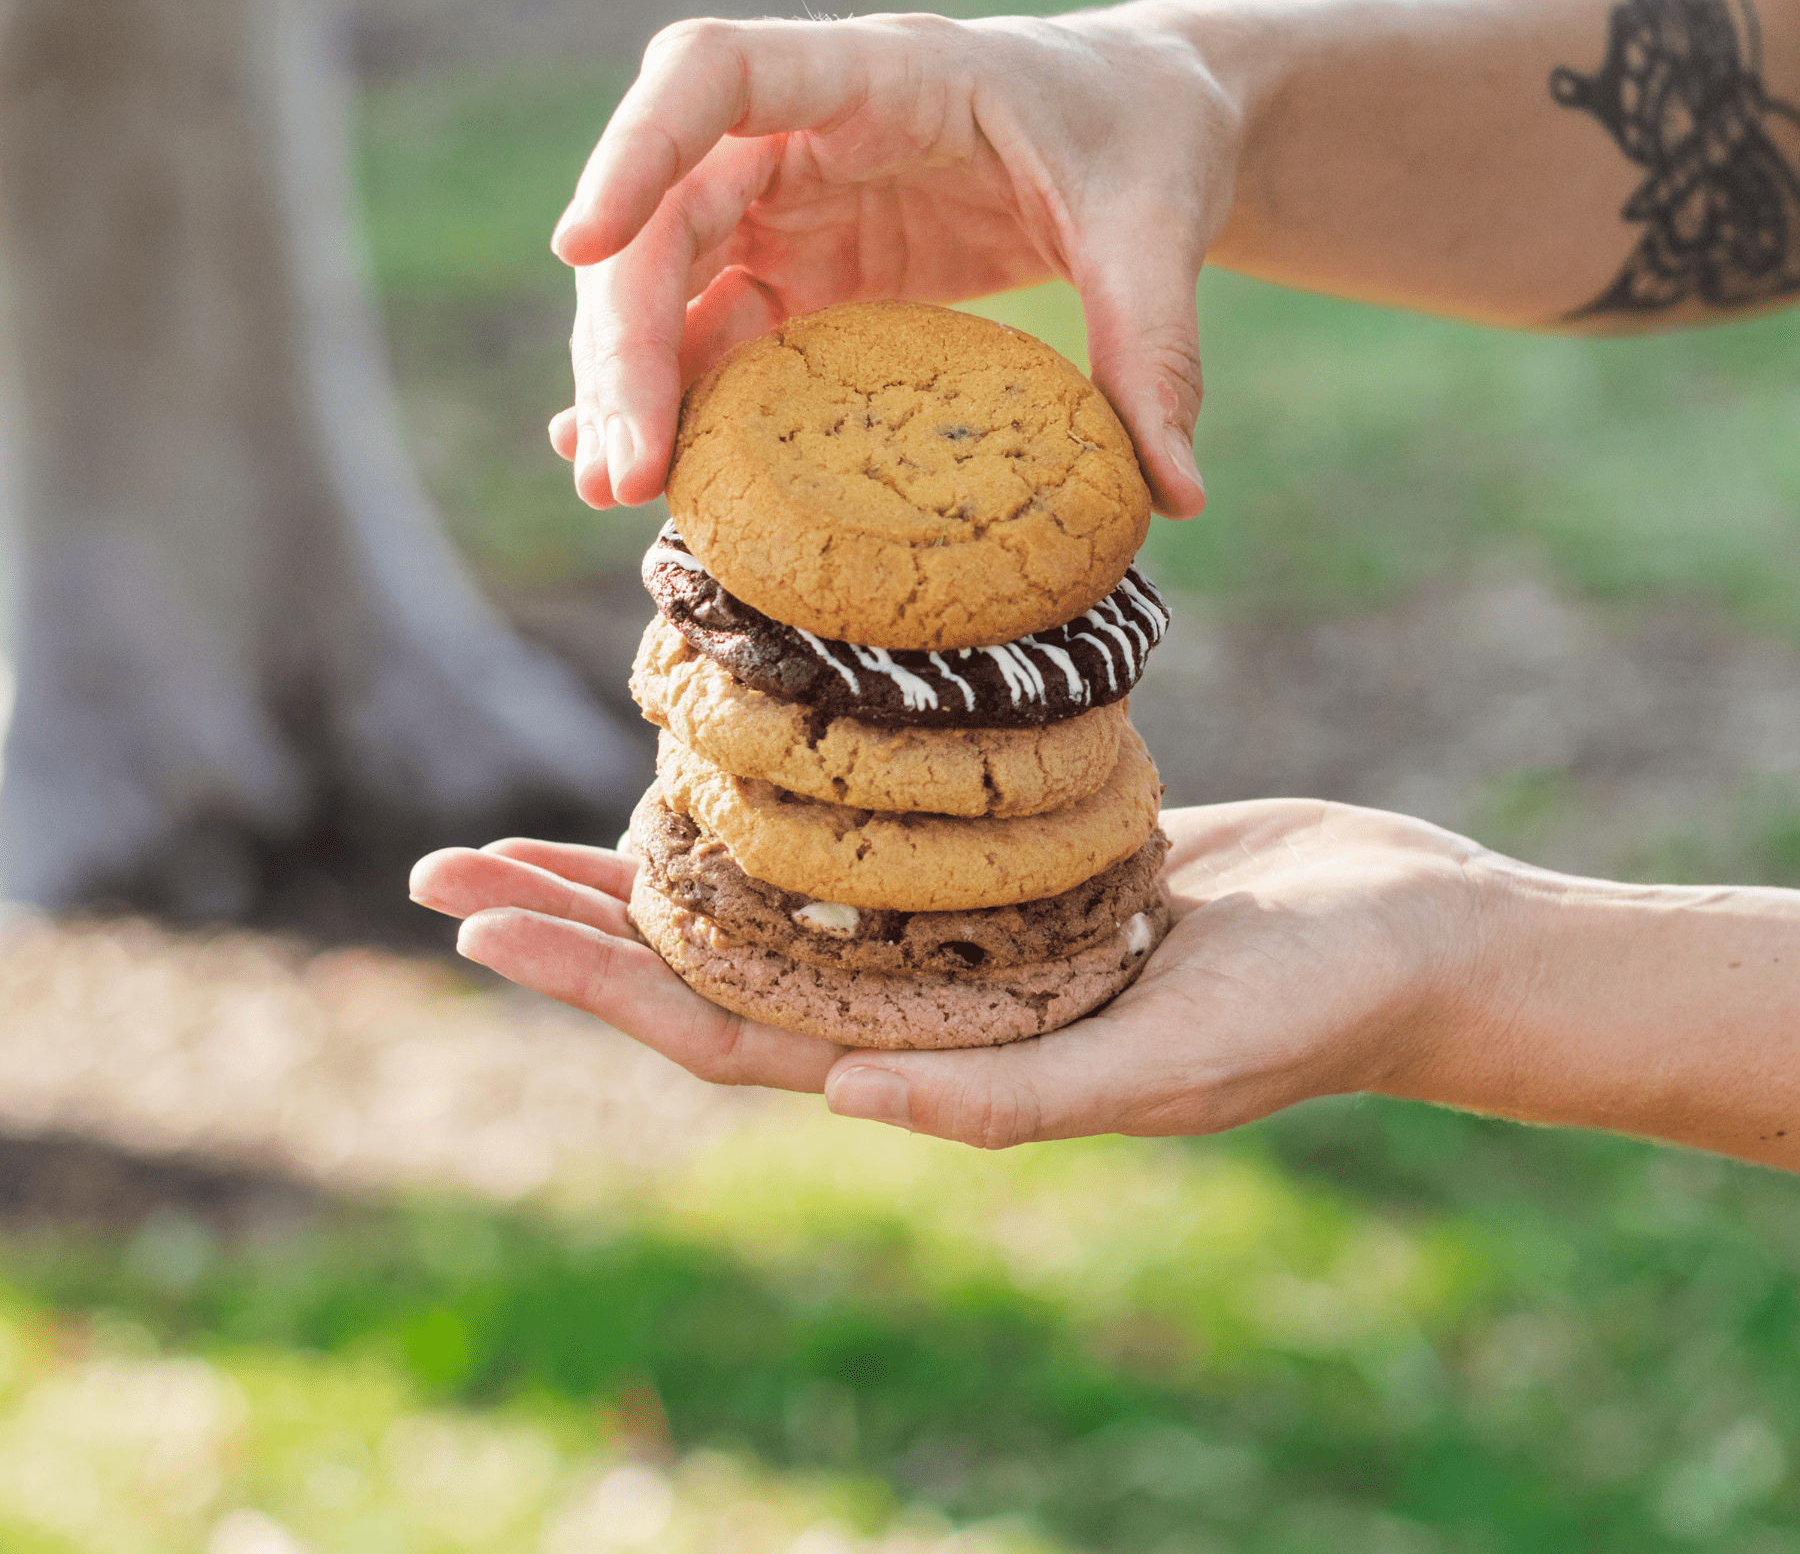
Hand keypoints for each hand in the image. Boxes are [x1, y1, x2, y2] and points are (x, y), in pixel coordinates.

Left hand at [407, 801, 1485, 1146]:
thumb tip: (837, 1102)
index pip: (724, 1027)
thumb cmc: (1313, 1011)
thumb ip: (1011, 1098)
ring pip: (765, 889)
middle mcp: (926, 998)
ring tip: (528, 820)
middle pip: (710, 960)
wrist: (1405, 931)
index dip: (594, 980)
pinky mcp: (1004, 851)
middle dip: (575, 918)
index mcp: (939, 1063)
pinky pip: (856, 821)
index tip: (473, 919)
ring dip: (646, 856)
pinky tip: (718, 744)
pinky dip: (773, 790)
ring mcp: (959, 924)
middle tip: (442, 868)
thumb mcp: (1169, 1061)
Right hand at [545, 5, 1242, 517]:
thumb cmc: (1145, 136)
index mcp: (883, 75)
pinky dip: (684, 398)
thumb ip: (1156, 345)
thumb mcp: (1157, 225)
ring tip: (619, 491)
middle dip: (627, 337)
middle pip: (668, 214)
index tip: (580, 243)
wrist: (1147, 129)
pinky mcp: (812, 273)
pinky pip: (721, 332)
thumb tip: (1171, 494)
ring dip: (636, 384)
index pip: (717, 72)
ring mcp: (798, 206)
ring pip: (671, 283)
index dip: (636, 147)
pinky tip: (654, 473)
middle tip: (623, 469)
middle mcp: (811, 134)